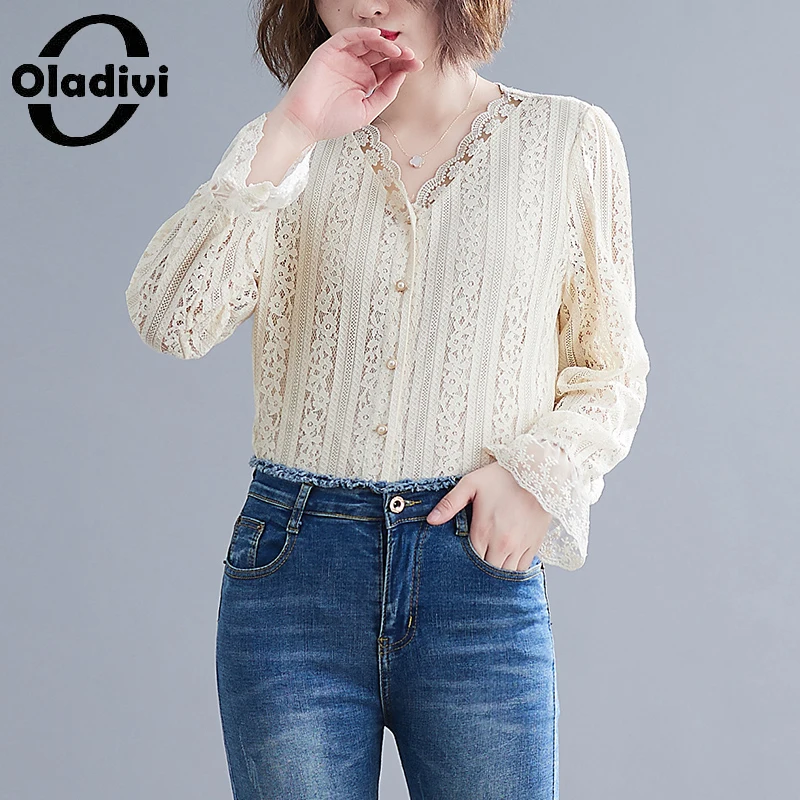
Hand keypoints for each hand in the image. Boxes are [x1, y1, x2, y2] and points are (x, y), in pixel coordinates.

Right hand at [274, 26, 423, 144]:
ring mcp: (342, 58)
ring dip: (384, 43)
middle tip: (411, 55)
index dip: (403, 64)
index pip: (388, 67)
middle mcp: (355, 67)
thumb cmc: (332, 122)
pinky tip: (377, 38)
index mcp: (365, 81)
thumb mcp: (367, 111)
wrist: (305, 125)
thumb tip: (402, 75)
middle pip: (381, 53)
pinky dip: (363, 34)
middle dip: (398, 53)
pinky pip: (348, 37)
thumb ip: (385, 94)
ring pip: (367, 43)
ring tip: (398, 50)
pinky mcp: (329, 52)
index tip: (418, 64)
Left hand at [426, 462, 552, 571]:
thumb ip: (450, 503)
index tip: (459, 565)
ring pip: (506, 574)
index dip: (464, 566)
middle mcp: (502, 544)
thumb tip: (431, 520)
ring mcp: (520, 547)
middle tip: (472, 570)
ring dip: (497, 574)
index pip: (470, 563)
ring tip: (489, 569)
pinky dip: (514, 571)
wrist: (537, 471)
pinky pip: (523, 569)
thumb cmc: (502, 477)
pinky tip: (506, 565)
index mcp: (483, 532)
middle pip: (487, 573)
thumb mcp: (471, 484)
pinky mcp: (534, 545)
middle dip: (479, 574)